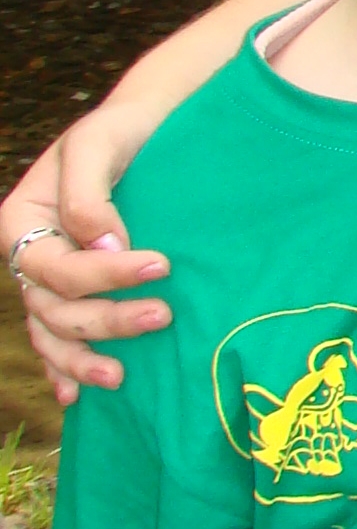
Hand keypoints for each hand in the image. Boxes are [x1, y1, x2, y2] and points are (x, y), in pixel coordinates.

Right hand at [5, 126, 173, 404]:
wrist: (143, 130)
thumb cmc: (121, 131)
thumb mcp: (98, 143)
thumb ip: (89, 194)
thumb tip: (104, 245)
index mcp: (21, 221)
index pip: (56, 268)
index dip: (104, 276)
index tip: (161, 265)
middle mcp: (28, 255)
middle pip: (54, 308)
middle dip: (106, 321)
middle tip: (164, 316)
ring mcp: (47, 279)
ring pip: (51, 334)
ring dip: (81, 361)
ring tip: (120, 380)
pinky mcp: (74, 292)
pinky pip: (54, 340)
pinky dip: (62, 370)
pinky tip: (76, 398)